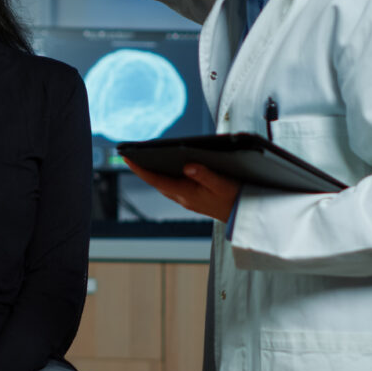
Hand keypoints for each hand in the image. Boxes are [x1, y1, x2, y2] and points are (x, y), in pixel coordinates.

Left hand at [125, 158, 241, 221]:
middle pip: (157, 182)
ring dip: (155, 173)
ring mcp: (188, 200)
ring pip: (165, 185)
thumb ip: (204, 174)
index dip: (139, 168)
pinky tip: (169, 167)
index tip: (126, 157)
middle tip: (132, 154)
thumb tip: (187, 166)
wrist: (245, 216)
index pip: (156, 180)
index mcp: (186, 193)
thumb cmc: (235, 199)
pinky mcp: (194, 200)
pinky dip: (167, 177)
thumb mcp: (222, 184)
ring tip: (146, 158)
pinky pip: (174, 187)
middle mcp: (183, 198)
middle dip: (143, 169)